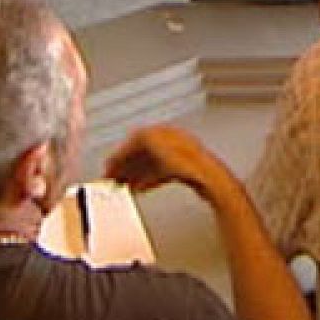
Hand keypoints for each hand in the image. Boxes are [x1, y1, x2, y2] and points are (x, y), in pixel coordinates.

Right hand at [104, 124, 223, 197]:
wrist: (209, 178)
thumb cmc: (187, 161)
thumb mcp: (153, 148)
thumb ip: (134, 146)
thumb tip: (121, 150)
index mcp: (163, 131)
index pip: (135, 140)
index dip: (120, 154)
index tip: (109, 165)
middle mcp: (170, 140)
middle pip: (142, 153)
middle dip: (126, 166)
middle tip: (113, 178)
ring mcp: (178, 155)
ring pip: (150, 165)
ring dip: (135, 174)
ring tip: (125, 185)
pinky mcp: (184, 170)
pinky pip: (159, 173)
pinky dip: (148, 180)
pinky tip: (141, 188)